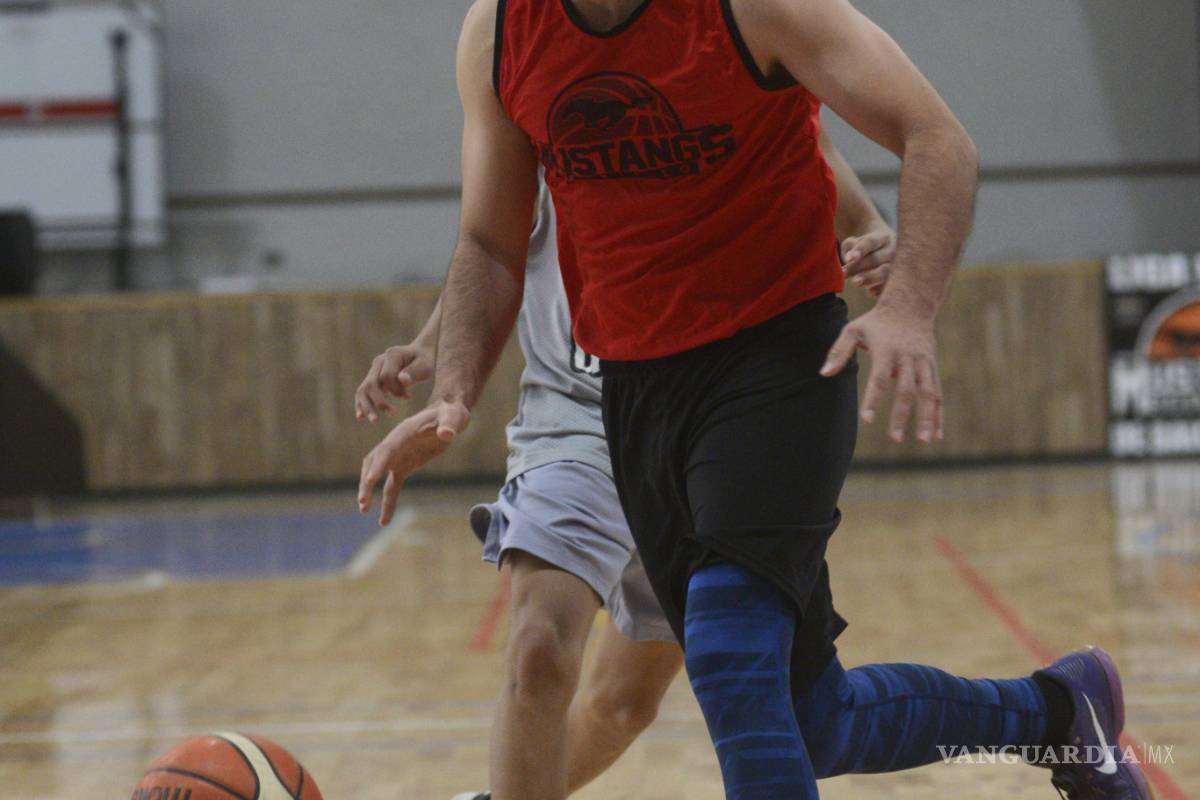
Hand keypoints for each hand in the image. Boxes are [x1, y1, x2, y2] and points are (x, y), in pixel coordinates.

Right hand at [355, 343, 434, 421]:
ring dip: (367, 406)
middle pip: (371, 384)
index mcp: (391, 355)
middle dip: (379, 402)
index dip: (396, 390)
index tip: (408, 397)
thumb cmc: (424, 360)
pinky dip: (361, 403)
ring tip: (374, 420)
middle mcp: (379, 361)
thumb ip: (414, 372)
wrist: (419, 353)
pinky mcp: (373, 378)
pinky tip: (360, 417)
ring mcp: (374, 369)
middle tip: (392, 415)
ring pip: (364, 389)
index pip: (386, 377)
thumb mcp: (425, 365)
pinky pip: (364, 391)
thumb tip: (402, 379)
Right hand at [358, 400, 469, 524]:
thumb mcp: (453, 417)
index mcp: (402, 433)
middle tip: (363, 502)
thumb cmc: (449, 414)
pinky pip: (391, 486)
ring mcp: (397, 456)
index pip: (386, 450)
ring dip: (369, 491)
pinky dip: (387, 502)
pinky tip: (384, 520)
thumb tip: (447, 434)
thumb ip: (449, 425)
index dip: (378, 465)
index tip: (371, 480)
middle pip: (374, 463)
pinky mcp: (403, 466)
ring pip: (376, 475)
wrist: (447, 415)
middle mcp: (394, 445)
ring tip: (364, 510)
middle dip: (366, 482)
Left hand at [820, 305, 942, 443]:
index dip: (874, 399)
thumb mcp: (852, 329)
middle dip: (902, 415)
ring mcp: (924, 363)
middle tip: (894, 439)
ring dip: (928, 418)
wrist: (910, 305)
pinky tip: (937, 434)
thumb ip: (838, 352)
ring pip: (929, 393)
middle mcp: (908, 358)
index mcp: (887, 351)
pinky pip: (938, 392)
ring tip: (925, 441)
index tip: (867, 420)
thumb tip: (824, 374)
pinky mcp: (933, 367)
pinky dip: (939, 413)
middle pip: (907, 390)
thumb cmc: (876, 321)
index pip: (880, 379)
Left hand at [842, 227, 895, 298]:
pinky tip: (870, 292)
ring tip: (855, 282)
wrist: (882, 249)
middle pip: (876, 258)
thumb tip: (850, 259)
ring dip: (870, 278)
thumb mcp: (854, 241)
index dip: (860, 250)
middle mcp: (892, 251)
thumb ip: (850, 247)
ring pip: (885, 272)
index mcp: (882, 237)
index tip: (849, 258)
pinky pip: (889, 284)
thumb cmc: (863, 246)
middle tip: (844, 273)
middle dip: (859, 267)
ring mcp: (895, 265)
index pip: (871, 242)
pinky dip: (880, 289)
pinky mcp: (895, 279)